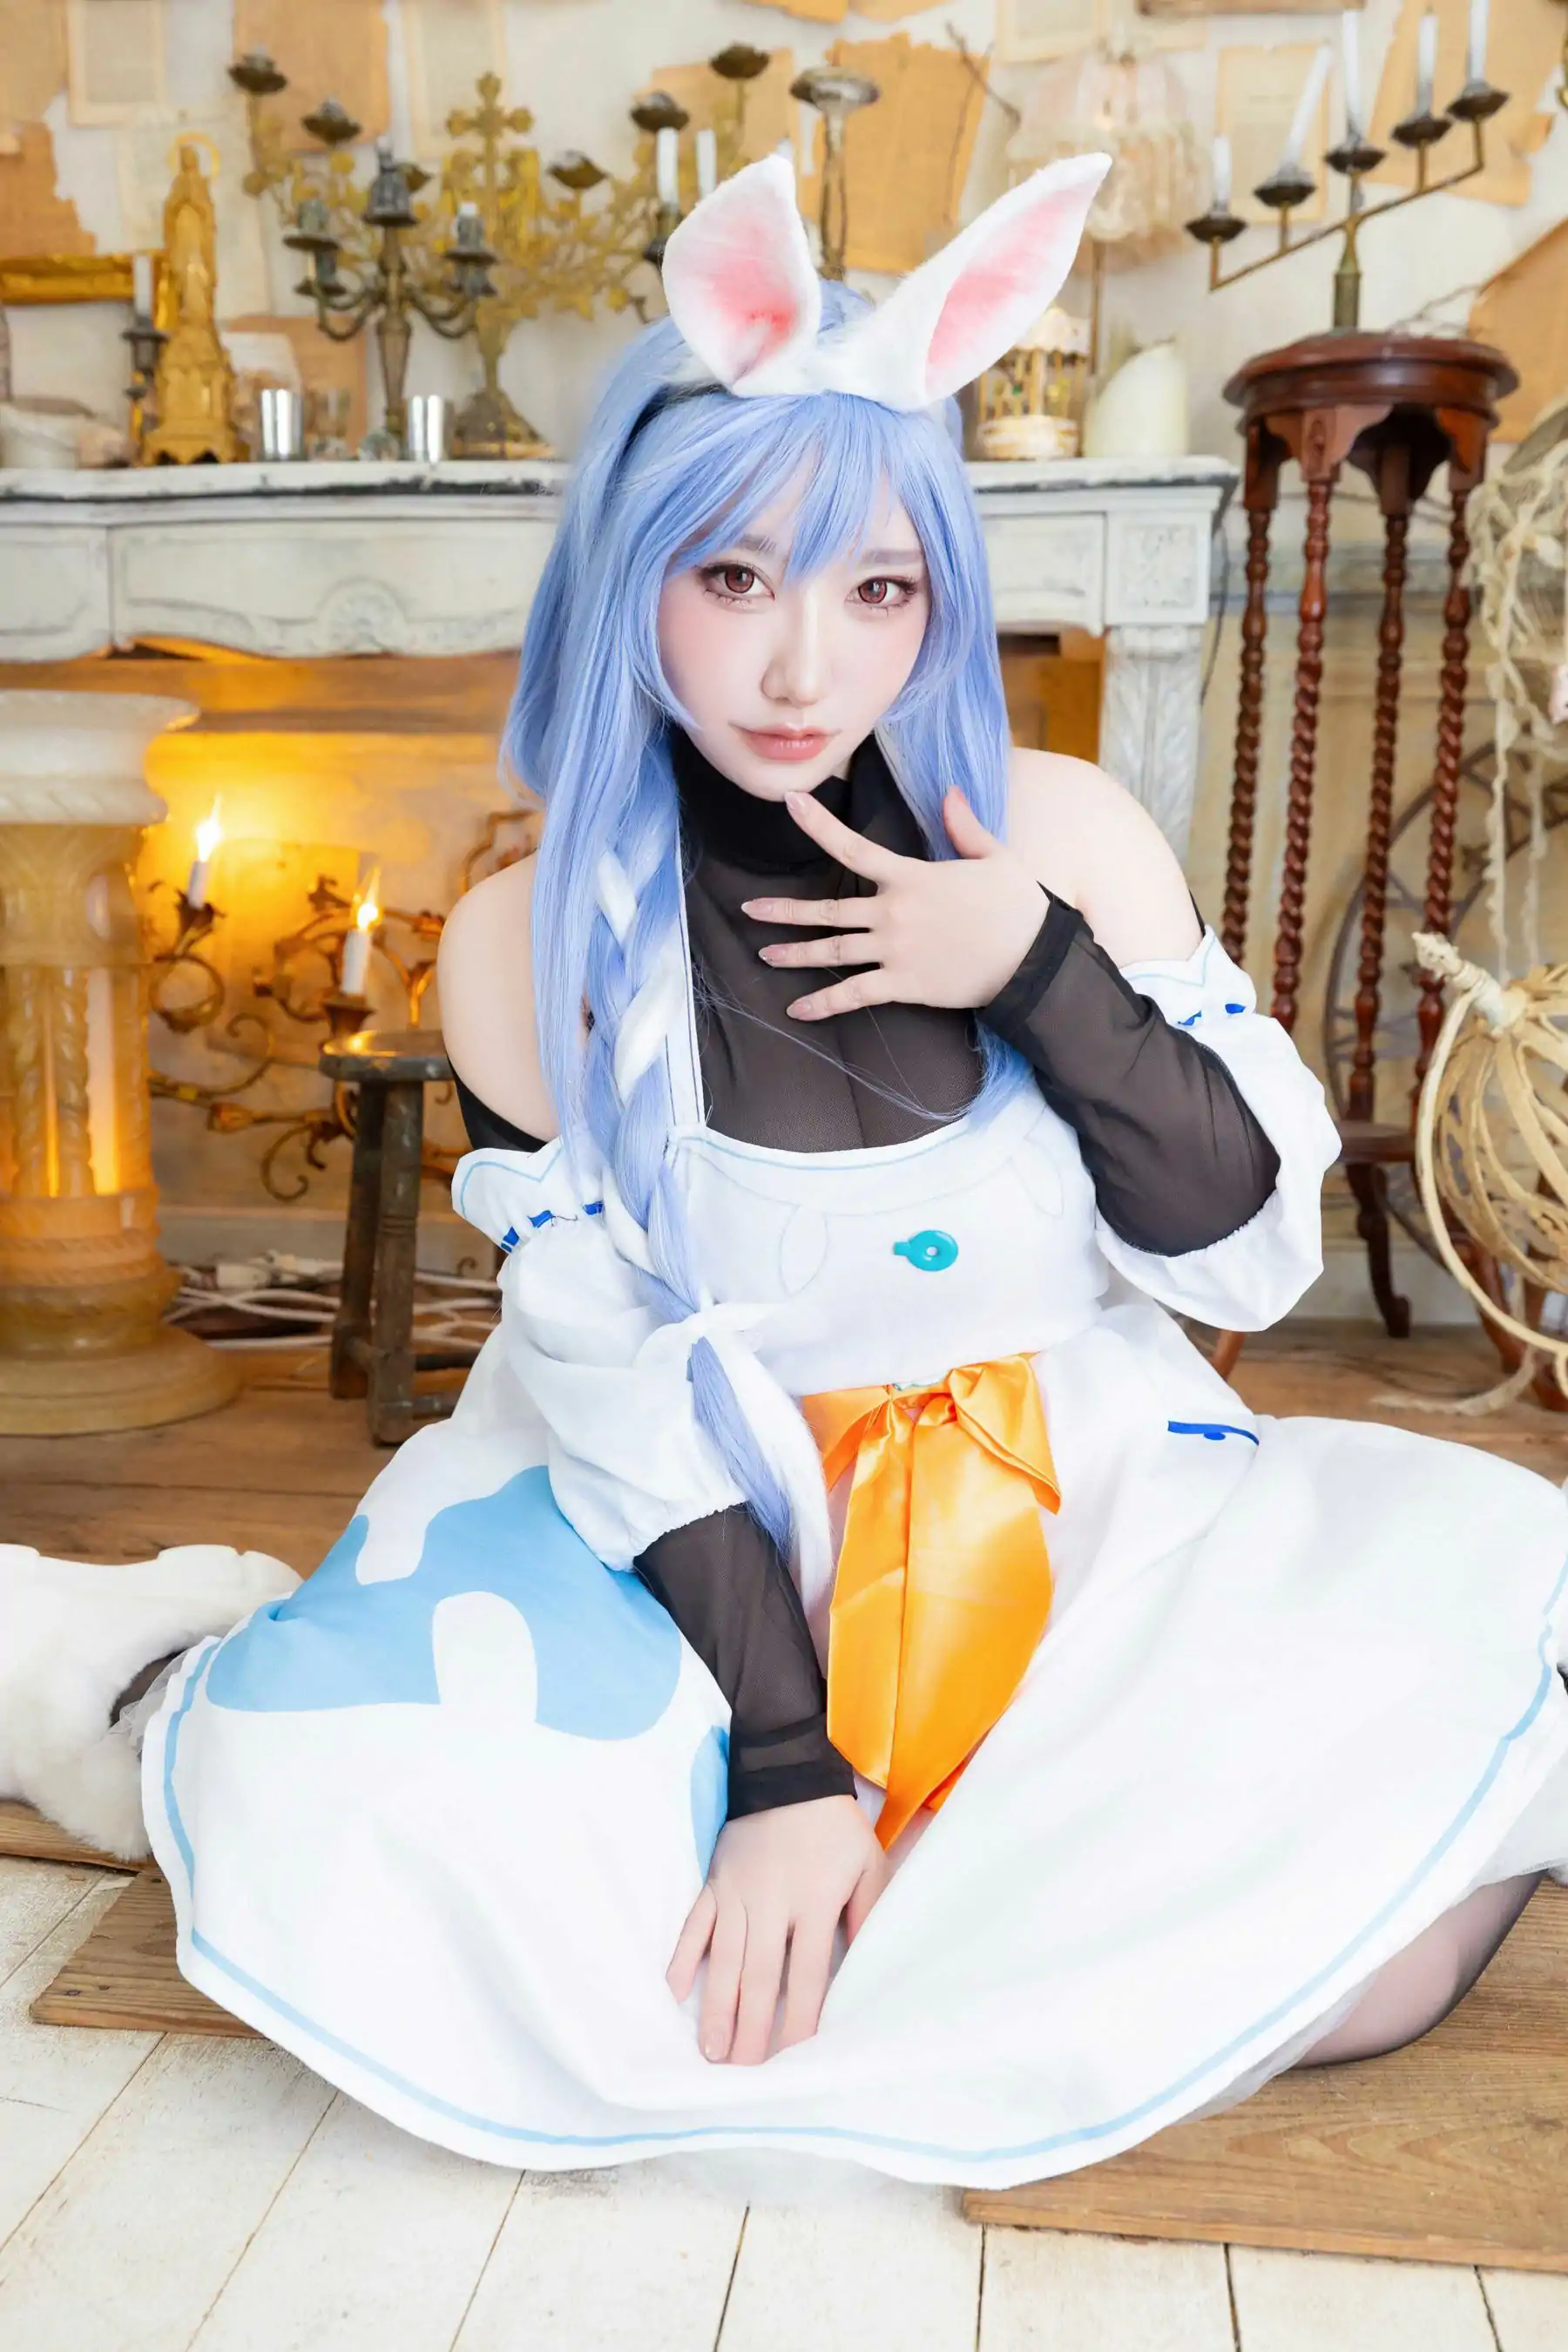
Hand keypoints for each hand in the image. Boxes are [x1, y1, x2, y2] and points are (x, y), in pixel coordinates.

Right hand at [667, 1794, 888, 2065]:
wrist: (787, 1774)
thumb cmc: (836, 1828)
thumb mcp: (868, 1864)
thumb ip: (868, 1914)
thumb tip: (865, 1966)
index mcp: (814, 1901)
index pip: (807, 1972)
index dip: (799, 2017)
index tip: (791, 2057)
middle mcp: (771, 1902)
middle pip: (760, 1976)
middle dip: (751, 2027)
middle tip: (742, 2073)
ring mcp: (737, 1893)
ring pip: (725, 1959)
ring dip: (716, 2006)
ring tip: (710, 2051)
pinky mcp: (714, 1882)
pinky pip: (695, 1925)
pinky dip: (684, 1957)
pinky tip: (676, 1991)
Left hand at [739, 786, 1051, 1020]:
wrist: (1032, 958)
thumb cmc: (1017, 906)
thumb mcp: (994, 856)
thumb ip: (964, 826)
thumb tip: (950, 792)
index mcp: (910, 876)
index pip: (852, 846)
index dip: (817, 824)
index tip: (789, 801)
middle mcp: (893, 912)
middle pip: (827, 909)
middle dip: (784, 911)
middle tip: (748, 910)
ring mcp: (894, 951)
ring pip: (832, 952)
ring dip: (794, 954)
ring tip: (763, 955)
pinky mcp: (903, 985)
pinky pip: (853, 995)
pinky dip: (823, 1003)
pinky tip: (796, 1010)